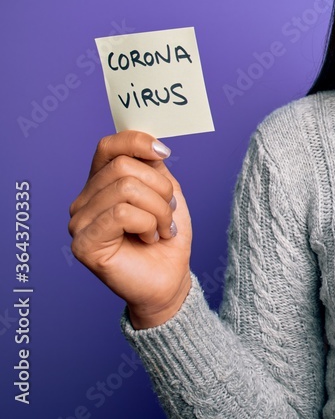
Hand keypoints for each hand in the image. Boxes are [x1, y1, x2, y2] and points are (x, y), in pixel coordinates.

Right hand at [68, 130, 192, 328]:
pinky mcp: (83, 244)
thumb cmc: (166, 236)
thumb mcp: (165, 192)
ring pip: (126, 189)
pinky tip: (149, 238)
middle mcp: (84, 200)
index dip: (137, 142)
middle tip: (169, 212)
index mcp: (101, 183)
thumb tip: (150, 143)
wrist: (169, 277)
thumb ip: (151, 166)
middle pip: (124, 167)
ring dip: (158, 209)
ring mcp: (79, 222)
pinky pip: (122, 214)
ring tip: (161, 228)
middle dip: (159, 188)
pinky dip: (147, 224)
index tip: (164, 154)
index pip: (109, 146)